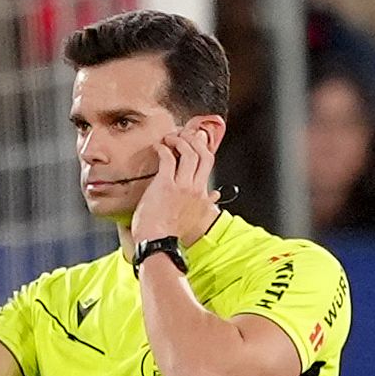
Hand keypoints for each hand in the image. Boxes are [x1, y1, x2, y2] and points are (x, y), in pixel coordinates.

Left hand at [132, 128, 218, 245]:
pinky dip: (163, 148)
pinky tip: (158, 147)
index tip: (195, 138)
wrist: (158, 241)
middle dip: (193, 138)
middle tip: (182, 134)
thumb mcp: (196, 216)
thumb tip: (216, 196)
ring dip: (178, 140)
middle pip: (203, 153)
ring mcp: (182, 185)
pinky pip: (168, 158)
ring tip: (169, 138)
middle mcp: (195, 187)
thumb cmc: (171, 231)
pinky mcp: (166, 184)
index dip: (202, 146)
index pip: (209, 161)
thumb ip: (207, 203)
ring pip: (188, 152)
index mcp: (202, 193)